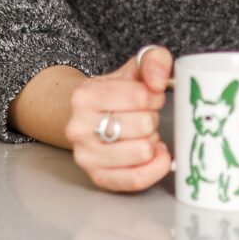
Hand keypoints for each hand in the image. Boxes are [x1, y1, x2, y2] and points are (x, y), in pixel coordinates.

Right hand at [64, 45, 173, 192]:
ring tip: (141, 133)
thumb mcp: (134, 68)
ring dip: (151, 141)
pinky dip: (155, 167)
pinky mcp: (98, 177)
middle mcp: (79, 127)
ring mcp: (86, 156)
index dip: (155, 96)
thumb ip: (153, 60)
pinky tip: (155, 154)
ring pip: (143, 151)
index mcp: (85, 95)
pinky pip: (137, 179)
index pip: (140, 96)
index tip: (149, 97)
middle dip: (152, 118)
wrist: (89, 116)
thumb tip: (159, 82)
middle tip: (144, 116)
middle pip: (144, 124)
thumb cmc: (116, 93)